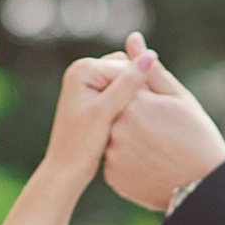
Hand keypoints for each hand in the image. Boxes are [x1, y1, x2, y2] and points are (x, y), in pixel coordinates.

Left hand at [38, 50, 147, 193]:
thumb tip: (150, 55)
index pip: (125, 66)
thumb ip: (128, 83)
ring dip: (134, 98)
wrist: (65, 169)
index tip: (158, 106)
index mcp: (82, 69)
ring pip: (123, 84)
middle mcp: (81, 71)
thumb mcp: (106, 111)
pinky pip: (117, 95)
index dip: (143, 85)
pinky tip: (136, 123)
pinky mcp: (91, 98)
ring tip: (145, 119)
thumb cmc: (82, 144)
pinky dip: (128, 107)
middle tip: (153, 112)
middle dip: (137, 89)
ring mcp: (86, 84)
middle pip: (124, 72)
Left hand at [104, 58, 224, 213]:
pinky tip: (149, 161)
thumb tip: (133, 39)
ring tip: (156, 146)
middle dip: (133, 114)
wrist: (202, 187)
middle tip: (158, 128)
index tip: (155, 105)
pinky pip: (114, 159)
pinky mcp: (111, 175)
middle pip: (116, 110)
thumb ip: (150, 71)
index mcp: (134, 102)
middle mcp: (117, 126)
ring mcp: (112, 153)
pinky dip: (127, 158)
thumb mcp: (178, 99)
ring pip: (113, 135)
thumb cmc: (197, 137)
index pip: (123, 84)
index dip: (141, 93)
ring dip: (127, 136)